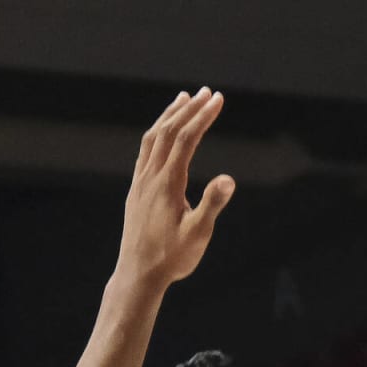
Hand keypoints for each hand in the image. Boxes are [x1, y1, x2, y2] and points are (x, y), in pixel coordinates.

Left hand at [116, 88, 236, 285]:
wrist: (138, 274)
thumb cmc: (172, 257)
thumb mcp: (198, 234)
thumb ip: (212, 204)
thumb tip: (229, 178)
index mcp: (168, 184)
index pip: (186, 140)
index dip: (203, 117)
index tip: (218, 99)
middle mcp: (150, 177)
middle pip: (169, 132)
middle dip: (190, 109)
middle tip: (208, 92)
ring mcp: (140, 182)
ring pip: (153, 138)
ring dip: (170, 116)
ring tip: (184, 99)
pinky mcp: (136, 190)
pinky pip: (145, 151)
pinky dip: (157, 133)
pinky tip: (164, 133)